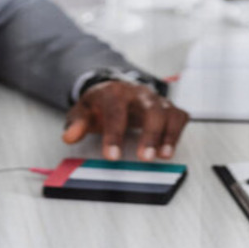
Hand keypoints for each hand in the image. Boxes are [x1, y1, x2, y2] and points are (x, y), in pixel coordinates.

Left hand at [62, 80, 189, 161]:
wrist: (116, 89)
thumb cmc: (101, 104)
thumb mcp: (83, 111)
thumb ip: (76, 123)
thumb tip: (69, 136)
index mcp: (115, 92)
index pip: (116, 111)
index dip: (114, 135)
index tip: (112, 156)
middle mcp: (139, 94)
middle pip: (150, 110)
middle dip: (149, 135)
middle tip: (145, 158)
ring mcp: (156, 101)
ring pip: (169, 113)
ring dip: (168, 135)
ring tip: (164, 155)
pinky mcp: (168, 109)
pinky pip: (179, 117)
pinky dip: (177, 133)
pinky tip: (169, 149)